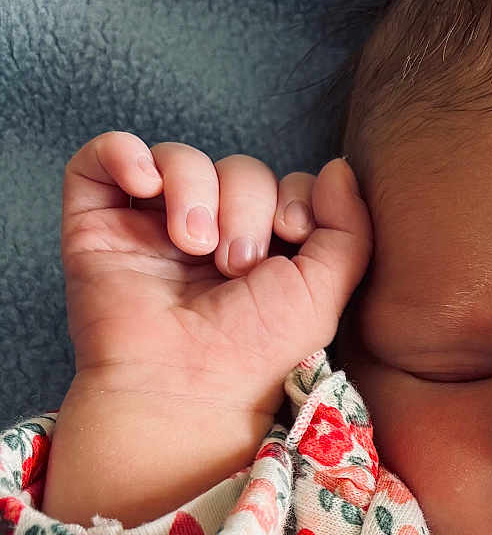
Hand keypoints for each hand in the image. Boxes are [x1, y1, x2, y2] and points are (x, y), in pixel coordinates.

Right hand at [60, 130, 371, 421]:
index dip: (293, 197)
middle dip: (246, 207)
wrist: (185, 382)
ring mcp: (154, 226)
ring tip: (194, 247)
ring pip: (181, 159)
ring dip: (195, 192)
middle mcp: (213, 234)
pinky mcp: (100, 221)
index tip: (291, 232)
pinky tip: (146, 186)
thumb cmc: (256, 350)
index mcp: (267, 251)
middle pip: (239, 169)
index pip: (285, 185)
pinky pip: (109, 152)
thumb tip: (339, 168)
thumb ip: (347, 231)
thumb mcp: (324, 293)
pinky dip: (126, 153)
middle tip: (236, 266)